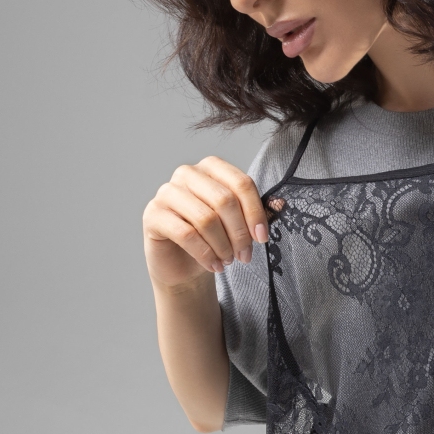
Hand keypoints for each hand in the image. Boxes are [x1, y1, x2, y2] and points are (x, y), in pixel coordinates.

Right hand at [143, 156, 269, 289]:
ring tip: (228, 261)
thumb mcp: (241, 224)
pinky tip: (214, 266)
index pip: (241, 183)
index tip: (262, 238)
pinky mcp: (153, 214)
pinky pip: (185, 234)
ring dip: (223, 246)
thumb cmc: (215, 237)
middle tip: (245, 256)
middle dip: (240, 233)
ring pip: (205, 219)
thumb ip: (260, 212)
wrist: (185, 263)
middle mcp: (187, 173)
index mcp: (212, 167)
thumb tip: (281, 204)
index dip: (255, 213)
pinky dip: (205, 254)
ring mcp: (167, 192)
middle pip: (224, 200)